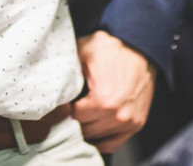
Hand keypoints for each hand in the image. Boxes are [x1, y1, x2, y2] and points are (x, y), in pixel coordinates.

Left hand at [72, 31, 155, 153]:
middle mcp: (117, 116)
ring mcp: (128, 123)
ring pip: (96, 138)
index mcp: (102, 101)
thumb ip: (67, 67)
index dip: (66, 108)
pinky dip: (101, 139)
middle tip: (72, 107)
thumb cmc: (112, 49)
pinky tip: (94, 128)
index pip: (73, 117)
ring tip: (83, 115)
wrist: (141, 49)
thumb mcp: (84, 50)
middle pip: (84, 130)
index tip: (65, 100)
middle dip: (75, 119)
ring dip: (87, 128)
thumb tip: (51, 79)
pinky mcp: (136, 124)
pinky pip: (112, 143)